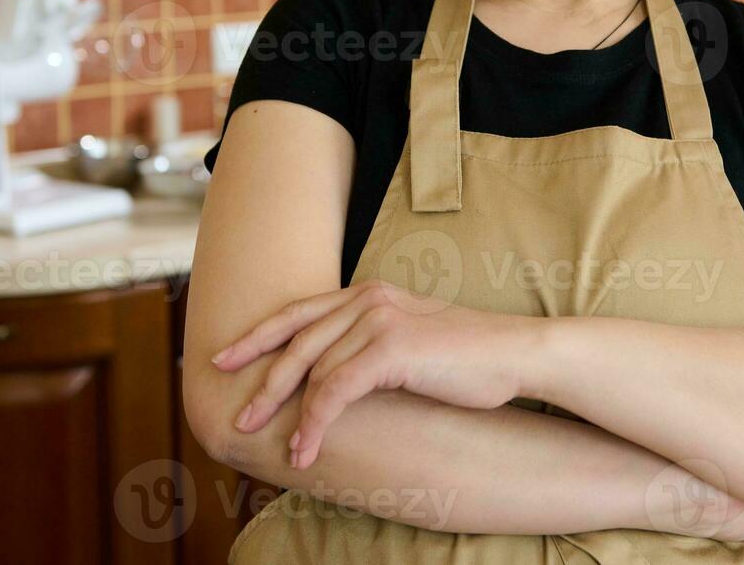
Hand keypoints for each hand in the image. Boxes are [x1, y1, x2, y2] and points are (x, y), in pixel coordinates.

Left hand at [210, 279, 533, 468]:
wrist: (517, 354)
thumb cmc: (470, 357)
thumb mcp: (412, 341)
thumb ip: (373, 345)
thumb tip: (335, 378)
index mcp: (370, 293)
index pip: (300, 311)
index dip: (259, 335)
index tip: (226, 357)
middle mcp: (368, 298)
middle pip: (295, 338)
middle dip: (260, 378)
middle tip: (237, 414)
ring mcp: (378, 319)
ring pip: (311, 369)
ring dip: (291, 415)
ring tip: (281, 451)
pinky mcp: (389, 348)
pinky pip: (334, 390)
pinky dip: (315, 423)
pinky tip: (308, 448)